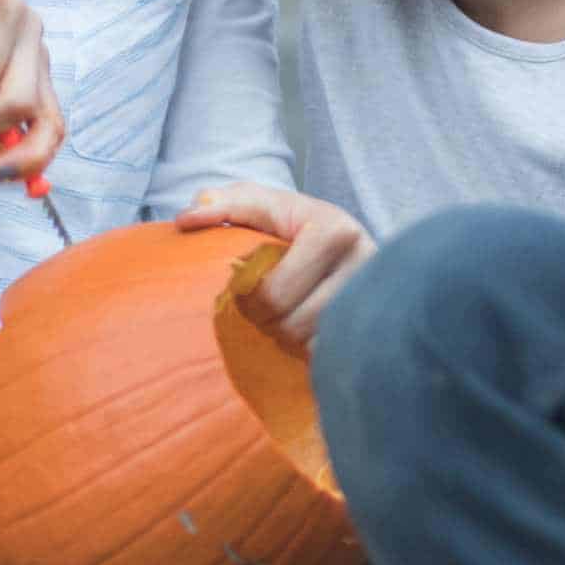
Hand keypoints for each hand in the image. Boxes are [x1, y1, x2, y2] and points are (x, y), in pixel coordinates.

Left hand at [177, 183, 374, 352]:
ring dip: (289, 338)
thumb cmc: (296, 224)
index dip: (248, 301)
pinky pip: (328, 361)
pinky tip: (309, 331)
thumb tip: (186, 218)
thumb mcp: (264, 204)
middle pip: (290, 326)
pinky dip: (311, 352)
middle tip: (266, 307)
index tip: (246, 289)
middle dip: (268, 322)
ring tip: (289, 315)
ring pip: (310, 347)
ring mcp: (375, 302)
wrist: (348, 243)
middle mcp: (364, 266)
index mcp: (334, 231)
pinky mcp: (377, 330)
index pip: (272, 293)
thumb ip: (225, 204)